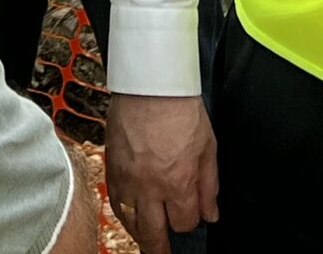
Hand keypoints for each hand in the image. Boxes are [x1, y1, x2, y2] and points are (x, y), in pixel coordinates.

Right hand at [105, 93, 216, 252]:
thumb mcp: (208, 147)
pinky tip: (130, 216)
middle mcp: (150, 187)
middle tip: (165, 253)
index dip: (190, 223)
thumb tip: (211, 213)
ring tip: (147, 239)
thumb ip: (209, 185)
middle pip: (153, 234)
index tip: (191, 217)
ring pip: (130, 222)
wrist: (149, 84)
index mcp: (177, 183)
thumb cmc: (180, 109)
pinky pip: (114, 202)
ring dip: (140, 235)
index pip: (184, 223)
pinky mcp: (112, 167)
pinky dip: (123, 214)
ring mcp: (127, 178)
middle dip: (161, 248)